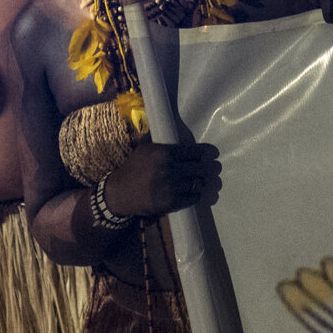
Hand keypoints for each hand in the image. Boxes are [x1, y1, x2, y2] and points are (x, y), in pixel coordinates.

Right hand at [103, 139, 221, 219]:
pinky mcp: (171, 203)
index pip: (195, 152)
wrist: (119, 192)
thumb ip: (161, 140)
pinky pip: (193, 197)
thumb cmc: (133, 167)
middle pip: (200, 168)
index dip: (207, 153)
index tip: (213, 154)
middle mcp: (170, 169)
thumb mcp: (144, 148)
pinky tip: (194, 192)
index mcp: (165, 153)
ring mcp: (171, 187)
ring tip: (201, 180)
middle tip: (211, 168)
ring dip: (201, 181)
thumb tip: (176, 130)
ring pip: (198, 183)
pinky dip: (196, 194)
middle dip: (207, 168)